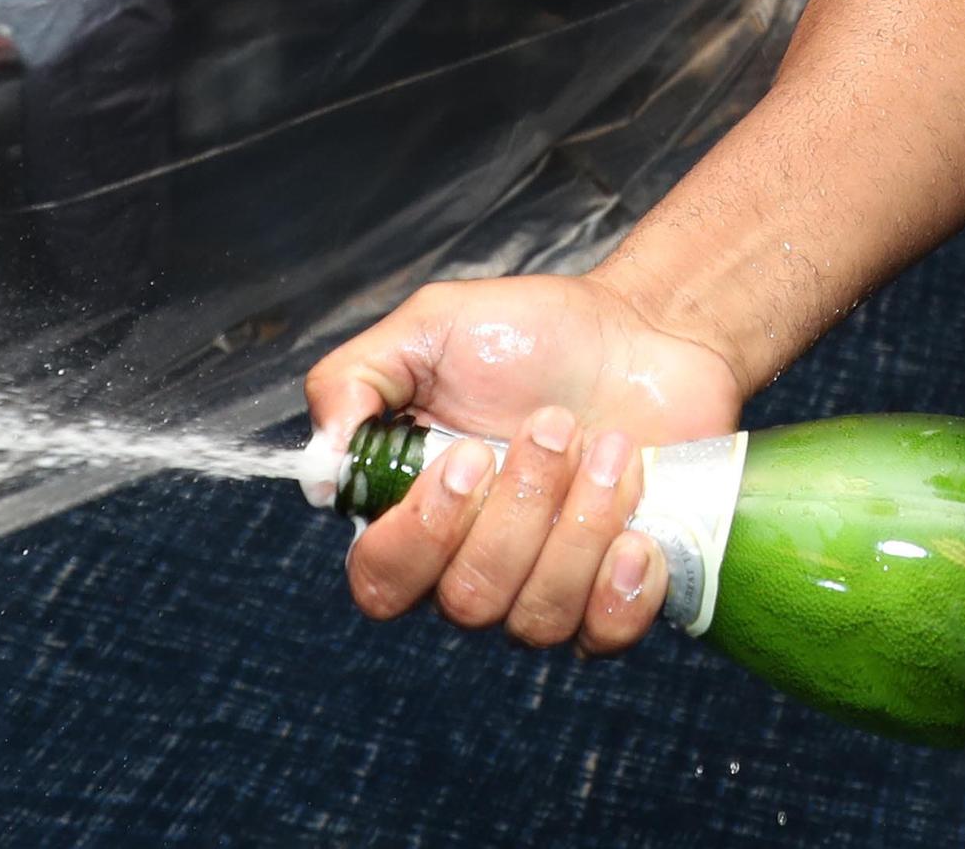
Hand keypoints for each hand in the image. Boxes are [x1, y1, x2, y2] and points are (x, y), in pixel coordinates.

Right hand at [304, 274, 743, 653]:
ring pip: (535, 617)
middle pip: (466, 600)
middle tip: (556, 425)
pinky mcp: (612, 595)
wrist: (644, 333)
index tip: (470, 457)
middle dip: (519, 508)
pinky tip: (638, 534)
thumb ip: (355, 381)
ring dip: (579, 526)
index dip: (421, 536)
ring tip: (613, 448)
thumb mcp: (430, 328)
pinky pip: (601, 636)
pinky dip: (622, 590)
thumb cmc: (532, 333)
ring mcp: (543, 588)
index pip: (381, 581)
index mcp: (415, 512)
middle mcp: (470, 565)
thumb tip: (320, 465)